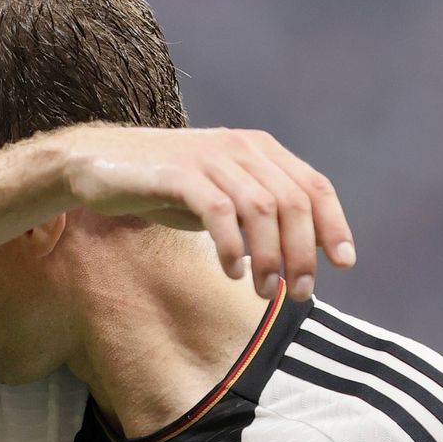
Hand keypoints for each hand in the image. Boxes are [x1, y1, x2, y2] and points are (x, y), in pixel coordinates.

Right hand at [54, 126, 355, 300]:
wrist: (100, 165)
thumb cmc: (163, 186)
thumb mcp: (220, 195)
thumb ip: (257, 213)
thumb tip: (301, 253)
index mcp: (259, 149)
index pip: (314, 186)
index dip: (334, 226)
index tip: (343, 264)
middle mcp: (240, 148)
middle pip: (293, 202)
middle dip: (302, 254)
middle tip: (297, 293)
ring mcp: (209, 158)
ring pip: (261, 209)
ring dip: (269, 257)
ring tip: (264, 291)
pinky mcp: (177, 175)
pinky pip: (218, 212)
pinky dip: (231, 246)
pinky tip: (230, 272)